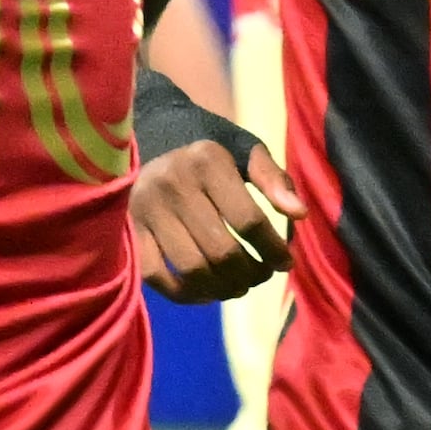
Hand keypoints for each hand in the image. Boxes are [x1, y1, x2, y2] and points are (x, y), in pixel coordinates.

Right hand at [130, 137, 303, 301]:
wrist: (154, 135)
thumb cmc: (210, 151)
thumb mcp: (246, 151)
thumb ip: (274, 179)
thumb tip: (299, 214)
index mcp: (207, 161)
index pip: (249, 221)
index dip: (274, 250)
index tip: (285, 262)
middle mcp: (173, 183)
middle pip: (222, 252)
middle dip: (251, 274)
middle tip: (260, 275)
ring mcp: (147, 208)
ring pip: (192, 269)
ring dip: (223, 288)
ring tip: (238, 284)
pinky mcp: (131, 227)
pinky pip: (156, 275)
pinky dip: (184, 294)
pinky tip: (205, 291)